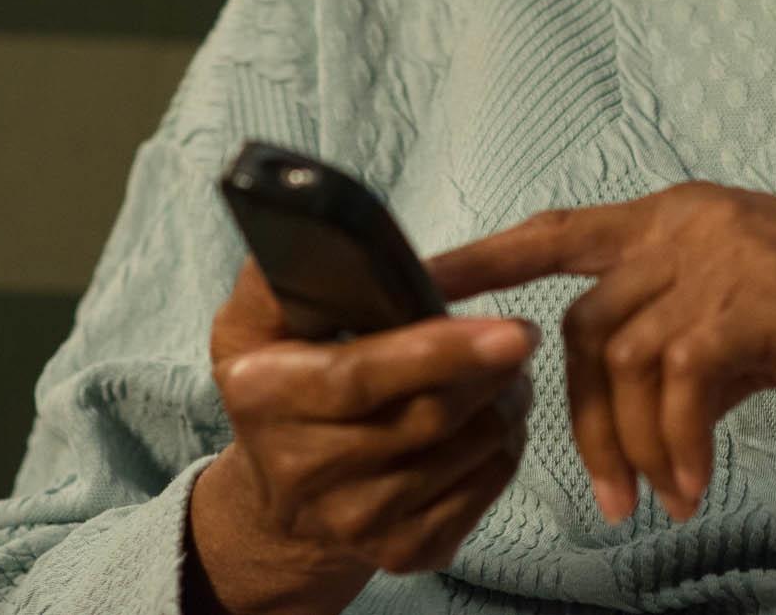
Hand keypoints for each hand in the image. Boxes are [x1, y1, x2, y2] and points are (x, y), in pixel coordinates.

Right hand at [202, 256, 537, 586]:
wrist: (277, 498)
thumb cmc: (279, 383)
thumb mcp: (255, 321)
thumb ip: (284, 271)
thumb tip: (322, 221)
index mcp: (266, 397)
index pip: (363, 376)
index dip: (440, 351)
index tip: (510, 328)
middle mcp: (303, 472)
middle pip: (428, 418)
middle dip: (490, 371)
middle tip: (521, 335)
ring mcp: (355, 524)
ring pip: (468, 452)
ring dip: (504, 404)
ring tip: (505, 372)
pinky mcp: (401, 554)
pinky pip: (483, 491)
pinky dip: (504, 448)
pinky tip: (493, 418)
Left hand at [426, 181, 775, 523]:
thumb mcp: (760, 305)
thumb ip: (692, 331)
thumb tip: (647, 397)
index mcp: (681, 213)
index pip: (559, 230)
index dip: (486, 259)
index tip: (424, 286)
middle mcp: (689, 222)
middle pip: (582, 323)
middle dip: (573, 416)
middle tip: (602, 489)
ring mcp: (721, 257)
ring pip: (622, 359)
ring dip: (627, 445)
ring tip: (653, 499)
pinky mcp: (756, 303)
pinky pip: (680, 388)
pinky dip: (677, 447)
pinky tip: (694, 484)